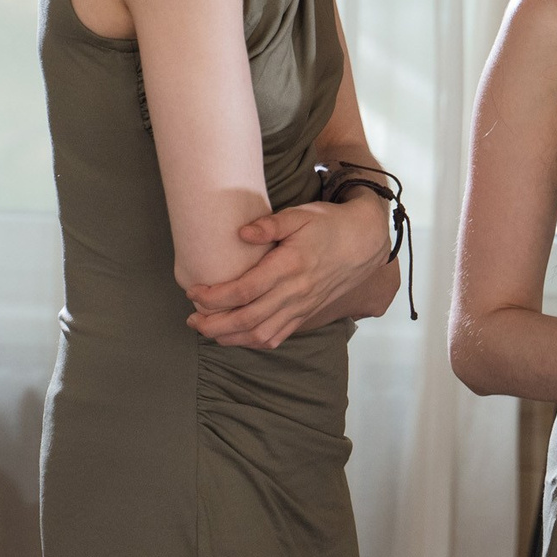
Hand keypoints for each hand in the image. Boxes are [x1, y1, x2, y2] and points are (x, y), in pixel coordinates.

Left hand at [186, 194, 393, 349]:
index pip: (245, 290)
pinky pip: (277, 337)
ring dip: (230, 337)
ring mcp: (302, 307)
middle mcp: (296, 292)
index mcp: (290, 266)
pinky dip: (252, 342)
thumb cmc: (329, 225)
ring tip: (208, 330)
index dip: (214, 296)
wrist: (364, 242)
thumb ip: (270, 224)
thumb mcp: (301, 214)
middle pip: (247, 319)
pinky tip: (236, 336)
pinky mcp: (306, 314)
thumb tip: (241, 233)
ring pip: (260, 334)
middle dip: (214, 324)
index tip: (193, 291)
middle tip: (192, 318)